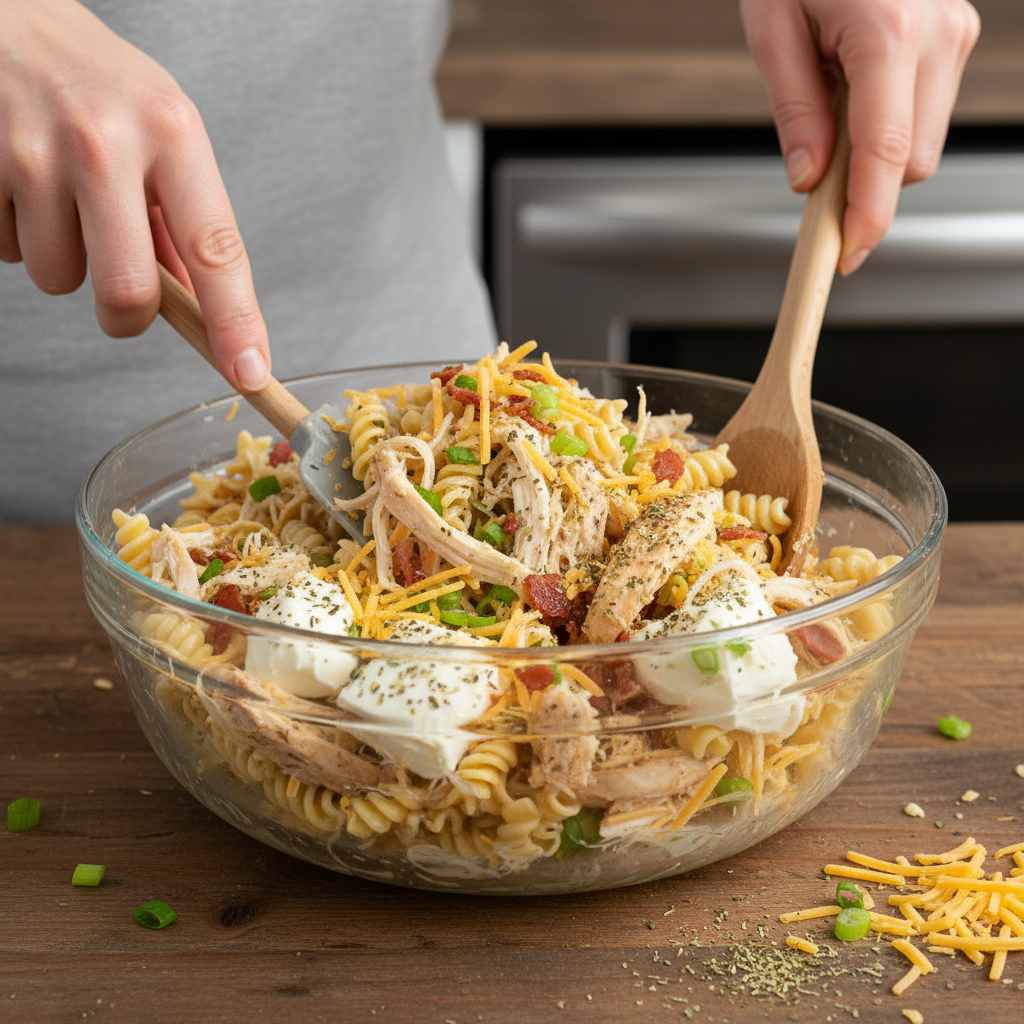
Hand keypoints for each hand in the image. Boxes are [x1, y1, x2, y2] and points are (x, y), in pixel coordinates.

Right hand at [0, 0, 269, 390]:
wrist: (3, 14)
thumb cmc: (97, 85)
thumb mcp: (162, 132)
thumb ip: (183, 220)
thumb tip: (204, 310)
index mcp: (173, 132)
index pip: (215, 249)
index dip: (235, 321)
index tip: (250, 372)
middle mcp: (105, 140)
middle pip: (128, 291)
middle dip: (127, 316)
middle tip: (124, 296)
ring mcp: (33, 151)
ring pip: (59, 279)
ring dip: (65, 261)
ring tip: (61, 200)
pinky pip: (9, 252)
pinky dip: (20, 235)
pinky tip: (23, 184)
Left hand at [740, 0, 979, 274]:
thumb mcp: (772, 27)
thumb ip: (794, 110)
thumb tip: (810, 180)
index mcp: (887, 31)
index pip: (885, 152)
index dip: (867, 216)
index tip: (847, 256)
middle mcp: (938, 34)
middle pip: (910, 162)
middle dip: (864, 185)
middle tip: (812, 171)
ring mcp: (956, 33)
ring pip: (923, 144)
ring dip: (875, 154)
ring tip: (831, 103)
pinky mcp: (956, 36)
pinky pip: (925, 113)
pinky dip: (889, 125)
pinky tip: (857, 90)